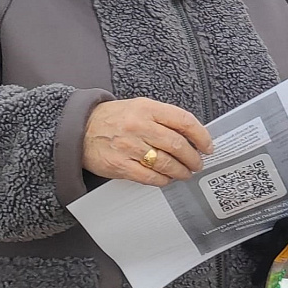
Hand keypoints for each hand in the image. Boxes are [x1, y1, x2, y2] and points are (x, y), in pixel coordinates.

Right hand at [82, 97, 212, 185]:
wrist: (80, 129)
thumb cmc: (114, 118)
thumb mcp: (139, 107)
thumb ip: (163, 118)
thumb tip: (191, 136)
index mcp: (147, 108)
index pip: (183, 120)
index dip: (201, 135)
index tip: (208, 146)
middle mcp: (139, 126)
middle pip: (177, 145)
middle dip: (193, 158)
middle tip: (198, 164)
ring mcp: (129, 146)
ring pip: (165, 163)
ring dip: (181, 171)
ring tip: (186, 173)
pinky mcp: (119, 165)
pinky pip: (148, 176)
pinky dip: (163, 180)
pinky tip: (167, 179)